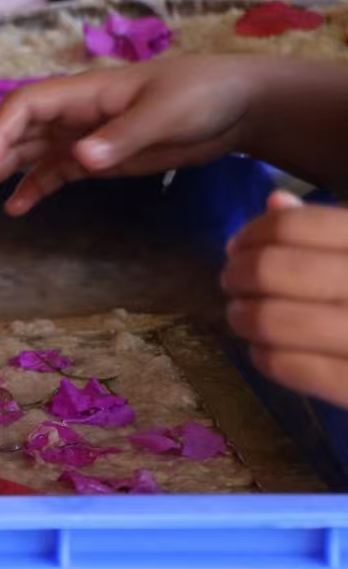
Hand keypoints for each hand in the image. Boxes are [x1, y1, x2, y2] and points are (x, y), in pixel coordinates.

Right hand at [0, 56, 260, 214]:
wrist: (238, 104)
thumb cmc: (202, 94)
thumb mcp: (166, 114)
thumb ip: (122, 136)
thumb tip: (79, 158)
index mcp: (83, 93)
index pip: (23, 108)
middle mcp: (73, 113)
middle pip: (14, 132)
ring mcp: (82, 135)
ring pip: (26, 153)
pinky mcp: (97, 158)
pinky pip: (53, 172)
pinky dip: (32, 188)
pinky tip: (13, 209)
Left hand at [225, 191, 347, 409]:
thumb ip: (335, 229)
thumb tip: (275, 202)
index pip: (293, 225)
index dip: (253, 234)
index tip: (238, 247)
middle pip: (273, 269)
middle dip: (239, 275)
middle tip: (233, 284)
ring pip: (274, 319)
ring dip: (244, 317)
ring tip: (242, 318)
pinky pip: (291, 366)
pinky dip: (264, 356)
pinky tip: (264, 351)